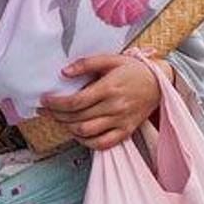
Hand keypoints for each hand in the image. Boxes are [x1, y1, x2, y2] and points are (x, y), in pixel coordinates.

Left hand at [39, 53, 170, 151]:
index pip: (76, 101)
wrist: (159, 83)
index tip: (45, 100)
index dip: (56, 103)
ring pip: (87, 132)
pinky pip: (102, 144)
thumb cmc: (133, 70)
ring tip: (60, 120)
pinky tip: (77, 133)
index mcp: (109, 88)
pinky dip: (86, 142)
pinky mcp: (126, 132)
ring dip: (68, 128)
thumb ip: (87, 64)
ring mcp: (121, 121)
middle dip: (57, 115)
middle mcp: (114, 107)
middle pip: (78, 118)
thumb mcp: (111, 59)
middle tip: (47, 110)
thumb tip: (64, 72)